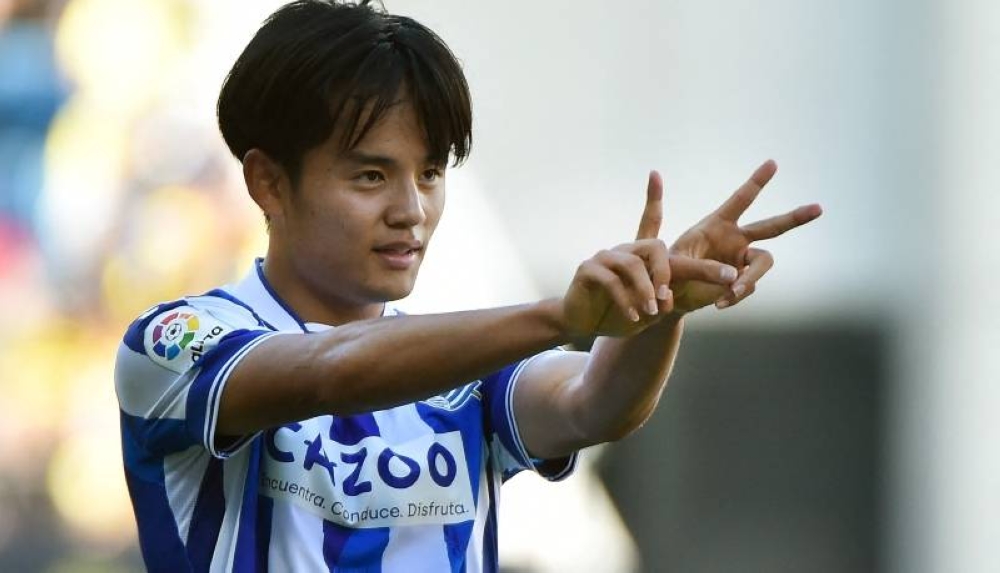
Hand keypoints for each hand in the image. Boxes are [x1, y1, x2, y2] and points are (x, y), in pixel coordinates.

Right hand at [560, 172, 739, 337]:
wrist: (584, 324)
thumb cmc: (619, 314)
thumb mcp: (649, 312)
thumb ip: (662, 302)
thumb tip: (668, 298)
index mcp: (639, 255)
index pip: (649, 220)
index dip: (652, 197)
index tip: (654, 173)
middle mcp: (623, 250)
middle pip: (654, 246)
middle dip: (665, 272)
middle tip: (668, 298)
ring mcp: (604, 257)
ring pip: (633, 265)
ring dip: (645, 291)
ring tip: (649, 312)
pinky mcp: (588, 270)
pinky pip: (611, 281)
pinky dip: (625, 300)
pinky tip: (631, 316)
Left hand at [669, 160, 822, 310]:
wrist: (670, 296)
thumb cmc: (668, 272)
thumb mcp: (677, 265)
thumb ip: (703, 268)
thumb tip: (734, 277)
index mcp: (716, 224)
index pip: (740, 200)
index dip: (756, 182)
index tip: (772, 163)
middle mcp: (734, 239)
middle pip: (771, 226)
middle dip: (794, 218)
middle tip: (819, 209)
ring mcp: (741, 260)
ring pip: (764, 262)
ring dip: (752, 277)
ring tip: (734, 290)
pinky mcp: (741, 280)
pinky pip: (749, 286)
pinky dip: (737, 295)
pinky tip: (719, 304)